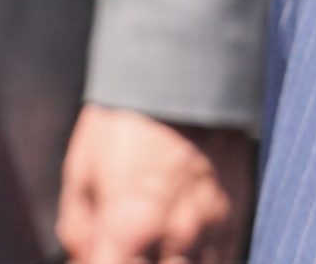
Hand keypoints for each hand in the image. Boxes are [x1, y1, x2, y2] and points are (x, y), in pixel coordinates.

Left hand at [55, 104, 255, 263]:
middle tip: (123, 246)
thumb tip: (81, 255)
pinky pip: (222, 259)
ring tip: (153, 245)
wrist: (184, 70)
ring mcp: (212, 228)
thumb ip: (78, 224)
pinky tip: (183, 246)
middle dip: (131, 263)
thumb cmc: (127, 116)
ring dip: (169, 263)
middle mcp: (175, 236)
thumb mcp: (82, 166)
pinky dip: (201, 260)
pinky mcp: (237, 215)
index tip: (93, 254)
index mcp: (129, 226)